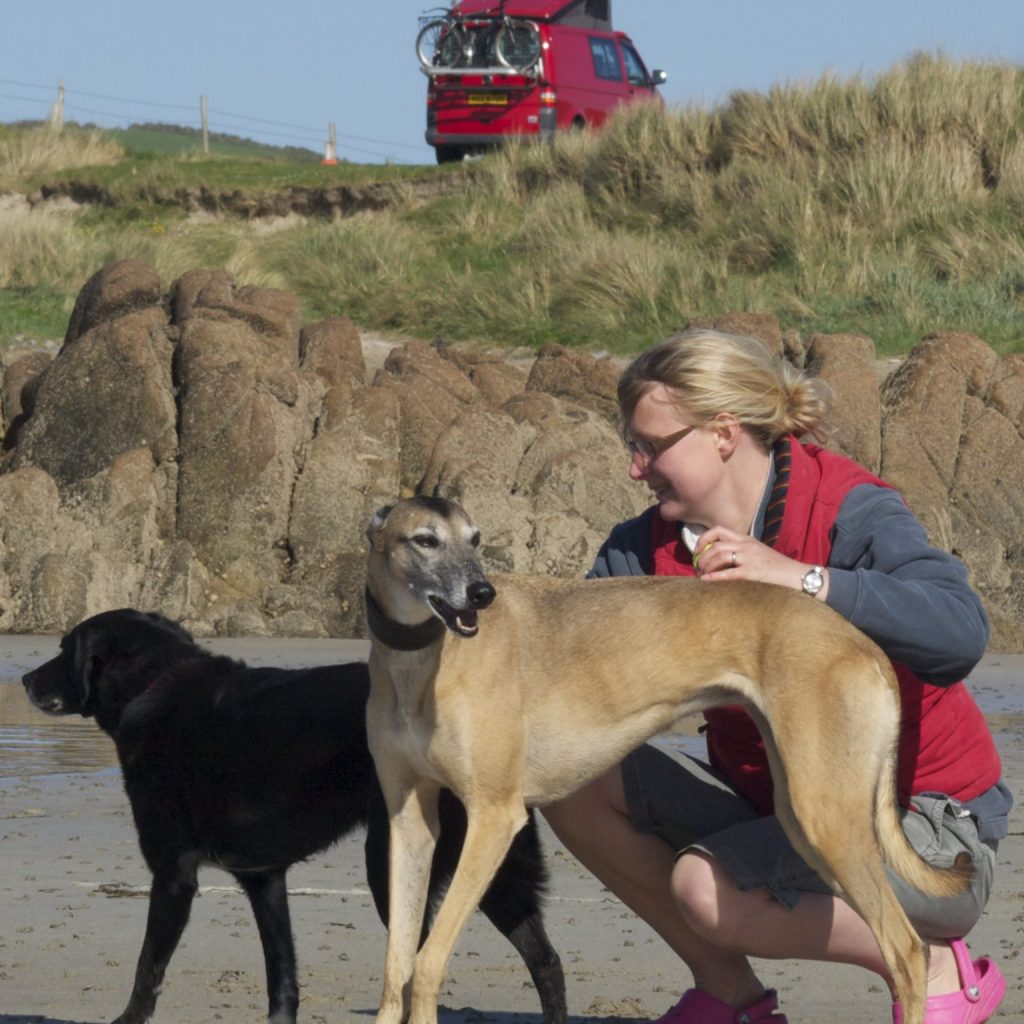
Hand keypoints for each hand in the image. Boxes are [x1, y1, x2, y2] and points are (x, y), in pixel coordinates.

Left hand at [692, 526, 827, 596]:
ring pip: (719, 555)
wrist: (797, 575)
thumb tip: (717, 560)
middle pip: (715, 544)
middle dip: (701, 556)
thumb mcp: (757, 553)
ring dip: (706, 566)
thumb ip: (740, 552)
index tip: (696, 552)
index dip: (703, 539)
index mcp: (746, 539)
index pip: (719, 530)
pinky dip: (714, 576)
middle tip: (697, 568)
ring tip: (701, 576)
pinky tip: (706, 581)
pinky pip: (729, 573)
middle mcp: (746, 545)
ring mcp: (750, 557)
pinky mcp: (753, 572)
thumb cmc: (776, 568)